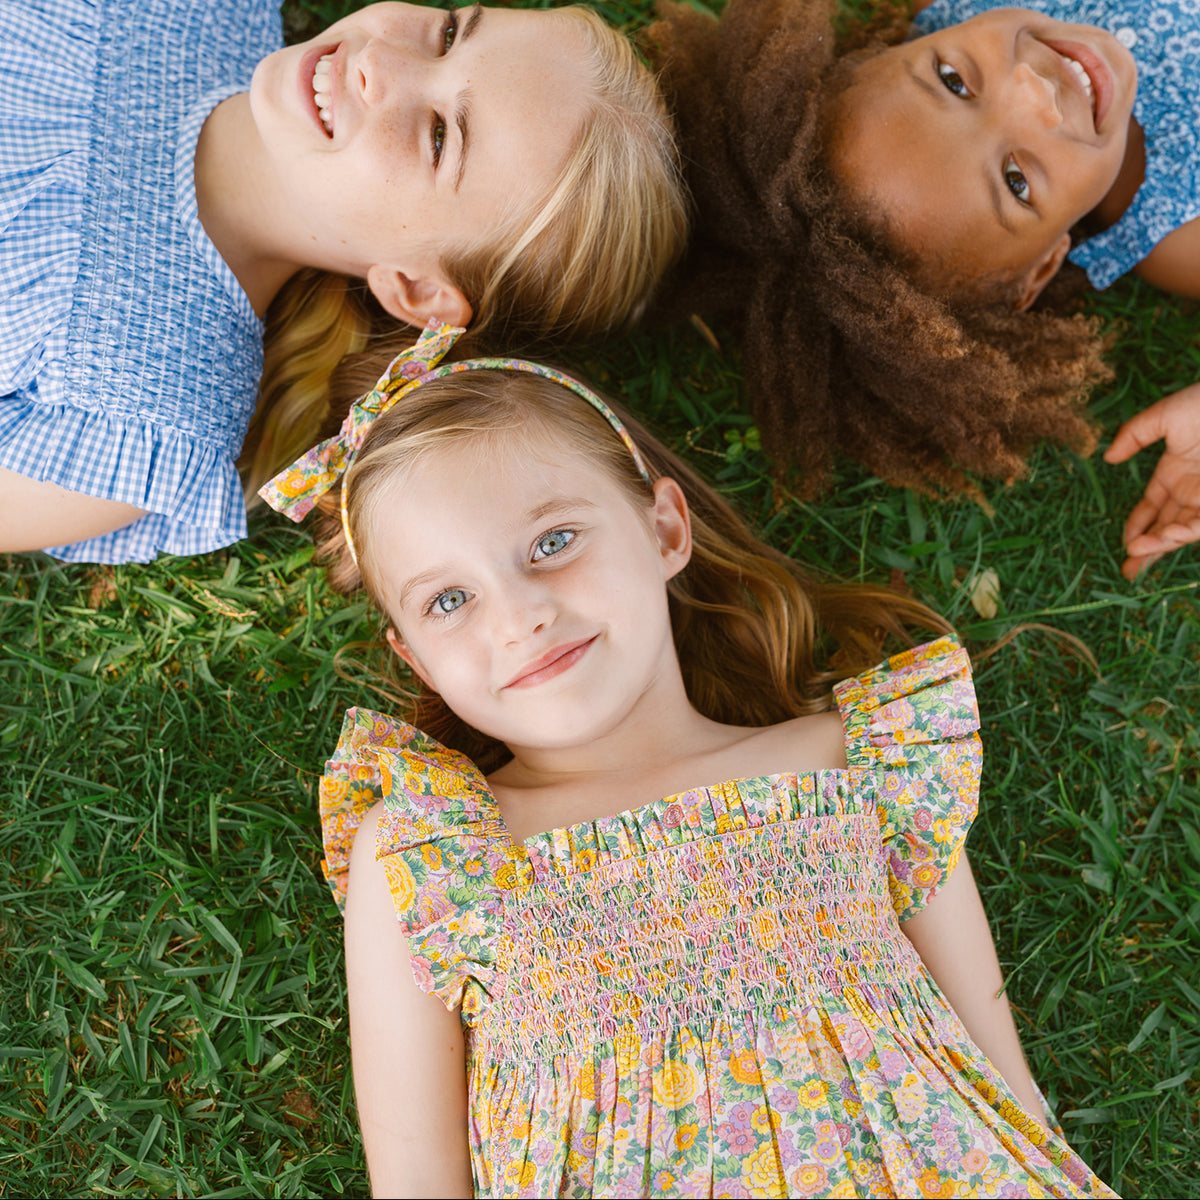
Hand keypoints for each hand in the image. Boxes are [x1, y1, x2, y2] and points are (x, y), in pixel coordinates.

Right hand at [1104, 383, 1199, 579]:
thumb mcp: (1164, 416)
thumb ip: (1133, 435)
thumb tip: (1108, 457)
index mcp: (1174, 473)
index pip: (1151, 509)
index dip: (1137, 527)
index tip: (1125, 543)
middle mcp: (1191, 491)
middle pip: (1165, 528)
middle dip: (1147, 550)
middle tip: (1129, 572)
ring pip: (1182, 531)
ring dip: (1160, 546)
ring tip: (1137, 553)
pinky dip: (1183, 533)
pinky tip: (1165, 535)